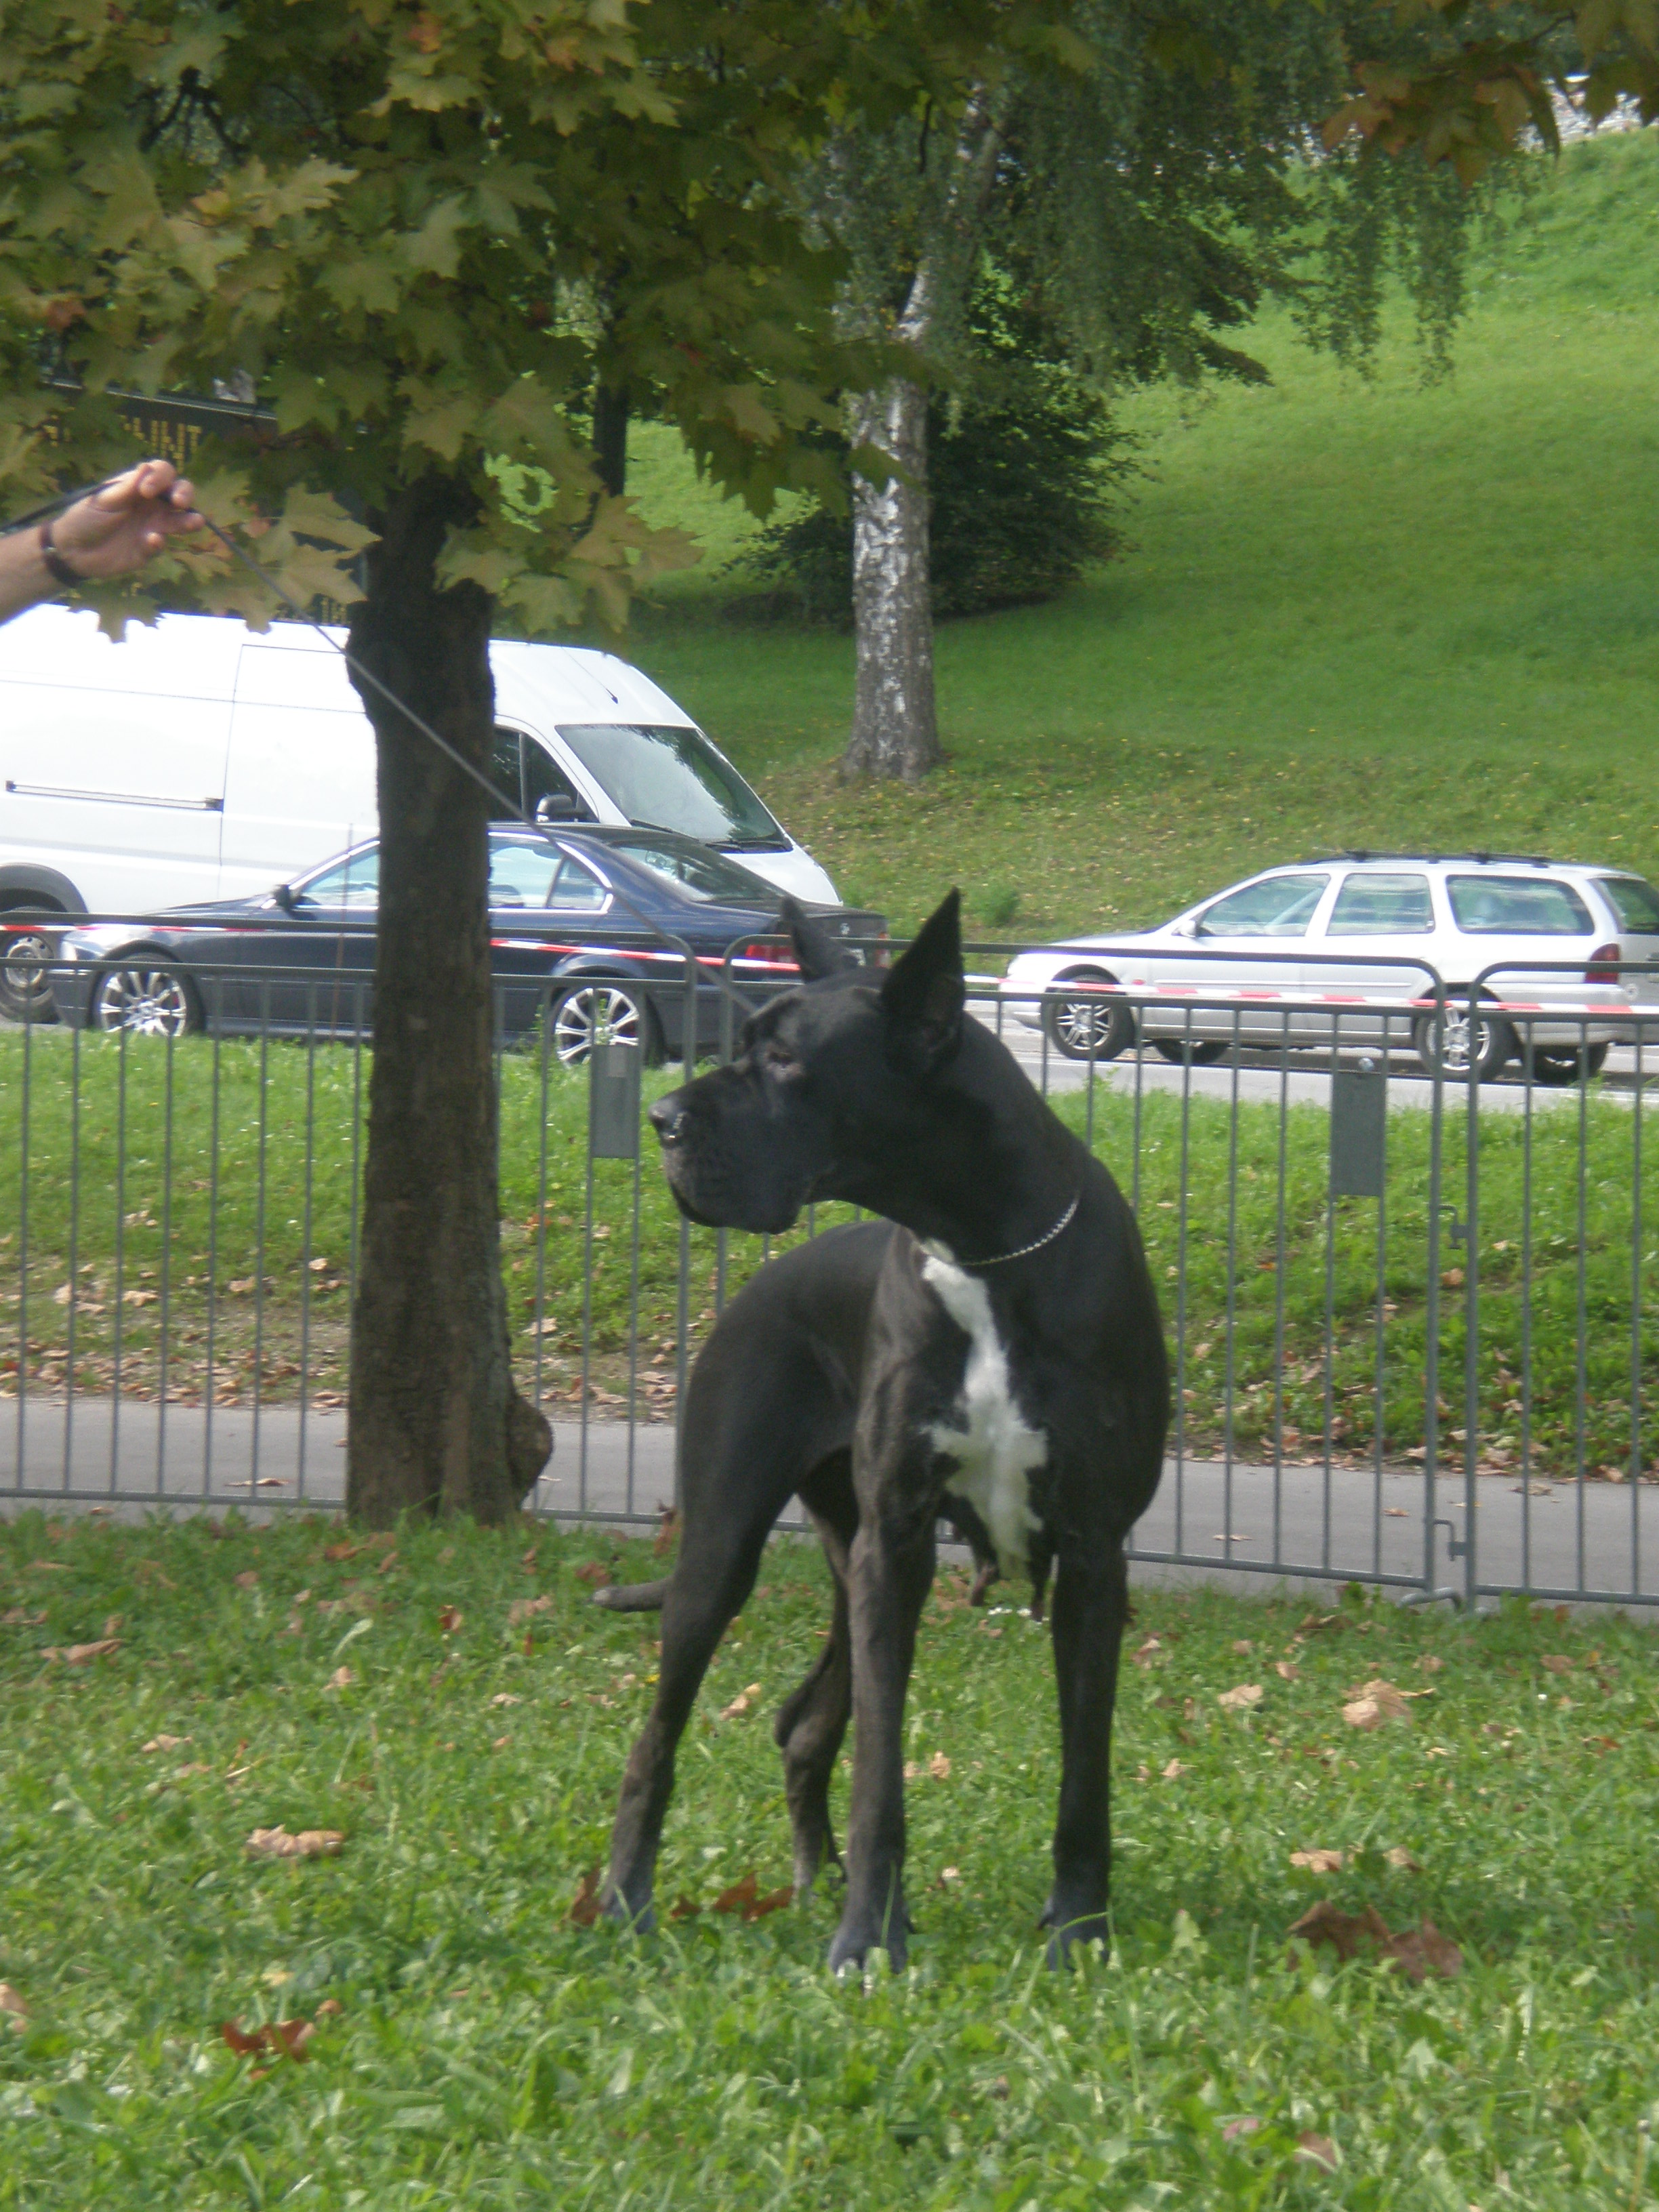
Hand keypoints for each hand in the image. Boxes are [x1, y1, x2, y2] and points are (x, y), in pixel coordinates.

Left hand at [49, 459, 203, 578]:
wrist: (72, 550)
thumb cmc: (85, 517)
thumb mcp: (103, 499)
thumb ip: (127, 487)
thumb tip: (147, 467)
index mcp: (139, 486)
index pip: (162, 474)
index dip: (161, 478)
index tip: (147, 491)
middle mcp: (151, 504)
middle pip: (179, 493)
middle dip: (185, 495)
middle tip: (180, 502)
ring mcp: (152, 526)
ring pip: (179, 520)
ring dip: (188, 520)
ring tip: (195, 522)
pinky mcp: (148, 549)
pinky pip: (160, 544)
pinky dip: (158, 542)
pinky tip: (150, 540)